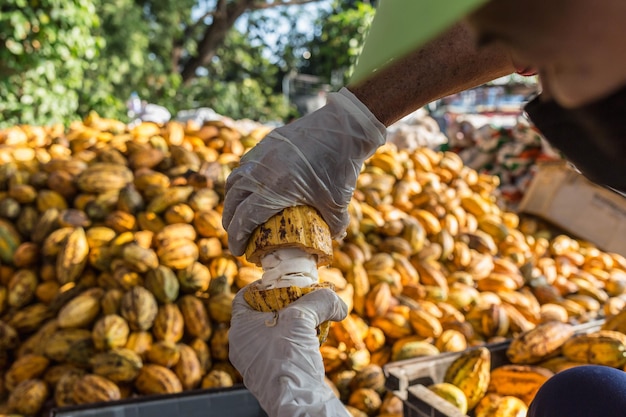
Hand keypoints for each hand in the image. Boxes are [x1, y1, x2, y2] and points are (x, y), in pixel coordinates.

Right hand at [222, 88, 385, 255]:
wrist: (344, 126)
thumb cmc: (340, 165)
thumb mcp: (337, 202)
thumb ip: (333, 225)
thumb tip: (333, 240)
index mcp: (274, 189)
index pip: (245, 218)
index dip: (237, 238)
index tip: (237, 251)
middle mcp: (261, 171)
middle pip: (233, 200)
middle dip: (230, 221)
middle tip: (235, 235)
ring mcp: (261, 153)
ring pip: (235, 180)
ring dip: (232, 200)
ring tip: (237, 213)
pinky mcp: (267, 142)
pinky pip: (245, 164)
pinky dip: (242, 180)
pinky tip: (250, 187)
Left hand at [229, 283, 349, 416]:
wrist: (298, 403)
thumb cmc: (288, 360)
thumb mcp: (303, 319)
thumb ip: (320, 301)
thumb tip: (337, 302)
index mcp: (240, 330)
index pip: (243, 297)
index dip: (262, 285)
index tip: (281, 281)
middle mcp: (244, 347)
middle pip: (262, 314)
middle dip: (285, 304)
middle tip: (303, 297)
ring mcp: (257, 363)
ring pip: (274, 333)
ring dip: (294, 323)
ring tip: (313, 318)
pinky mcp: (273, 376)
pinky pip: (282, 350)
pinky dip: (297, 342)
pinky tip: (314, 340)